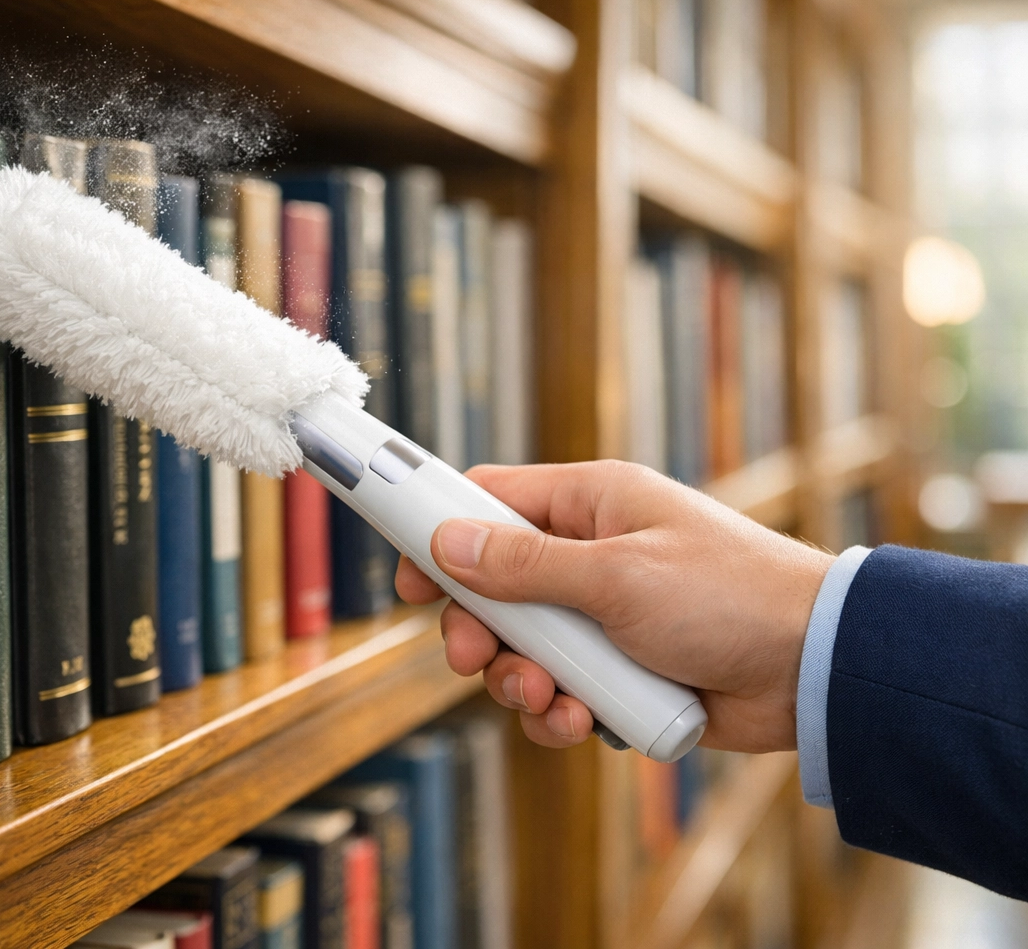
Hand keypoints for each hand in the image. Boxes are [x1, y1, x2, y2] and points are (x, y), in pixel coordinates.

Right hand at [396, 460, 832, 753]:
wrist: (815, 670)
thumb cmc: (729, 596)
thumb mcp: (616, 576)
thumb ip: (525, 564)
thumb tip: (446, 544)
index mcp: (591, 504)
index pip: (489, 500)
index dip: (439, 533)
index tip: (405, 578)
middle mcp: (591, 555)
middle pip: (493, 586)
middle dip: (478, 629)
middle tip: (474, 657)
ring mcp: (604, 617)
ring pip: (521, 649)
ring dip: (520, 680)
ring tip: (548, 697)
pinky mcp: (619, 672)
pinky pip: (559, 692)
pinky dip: (558, 712)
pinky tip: (579, 720)